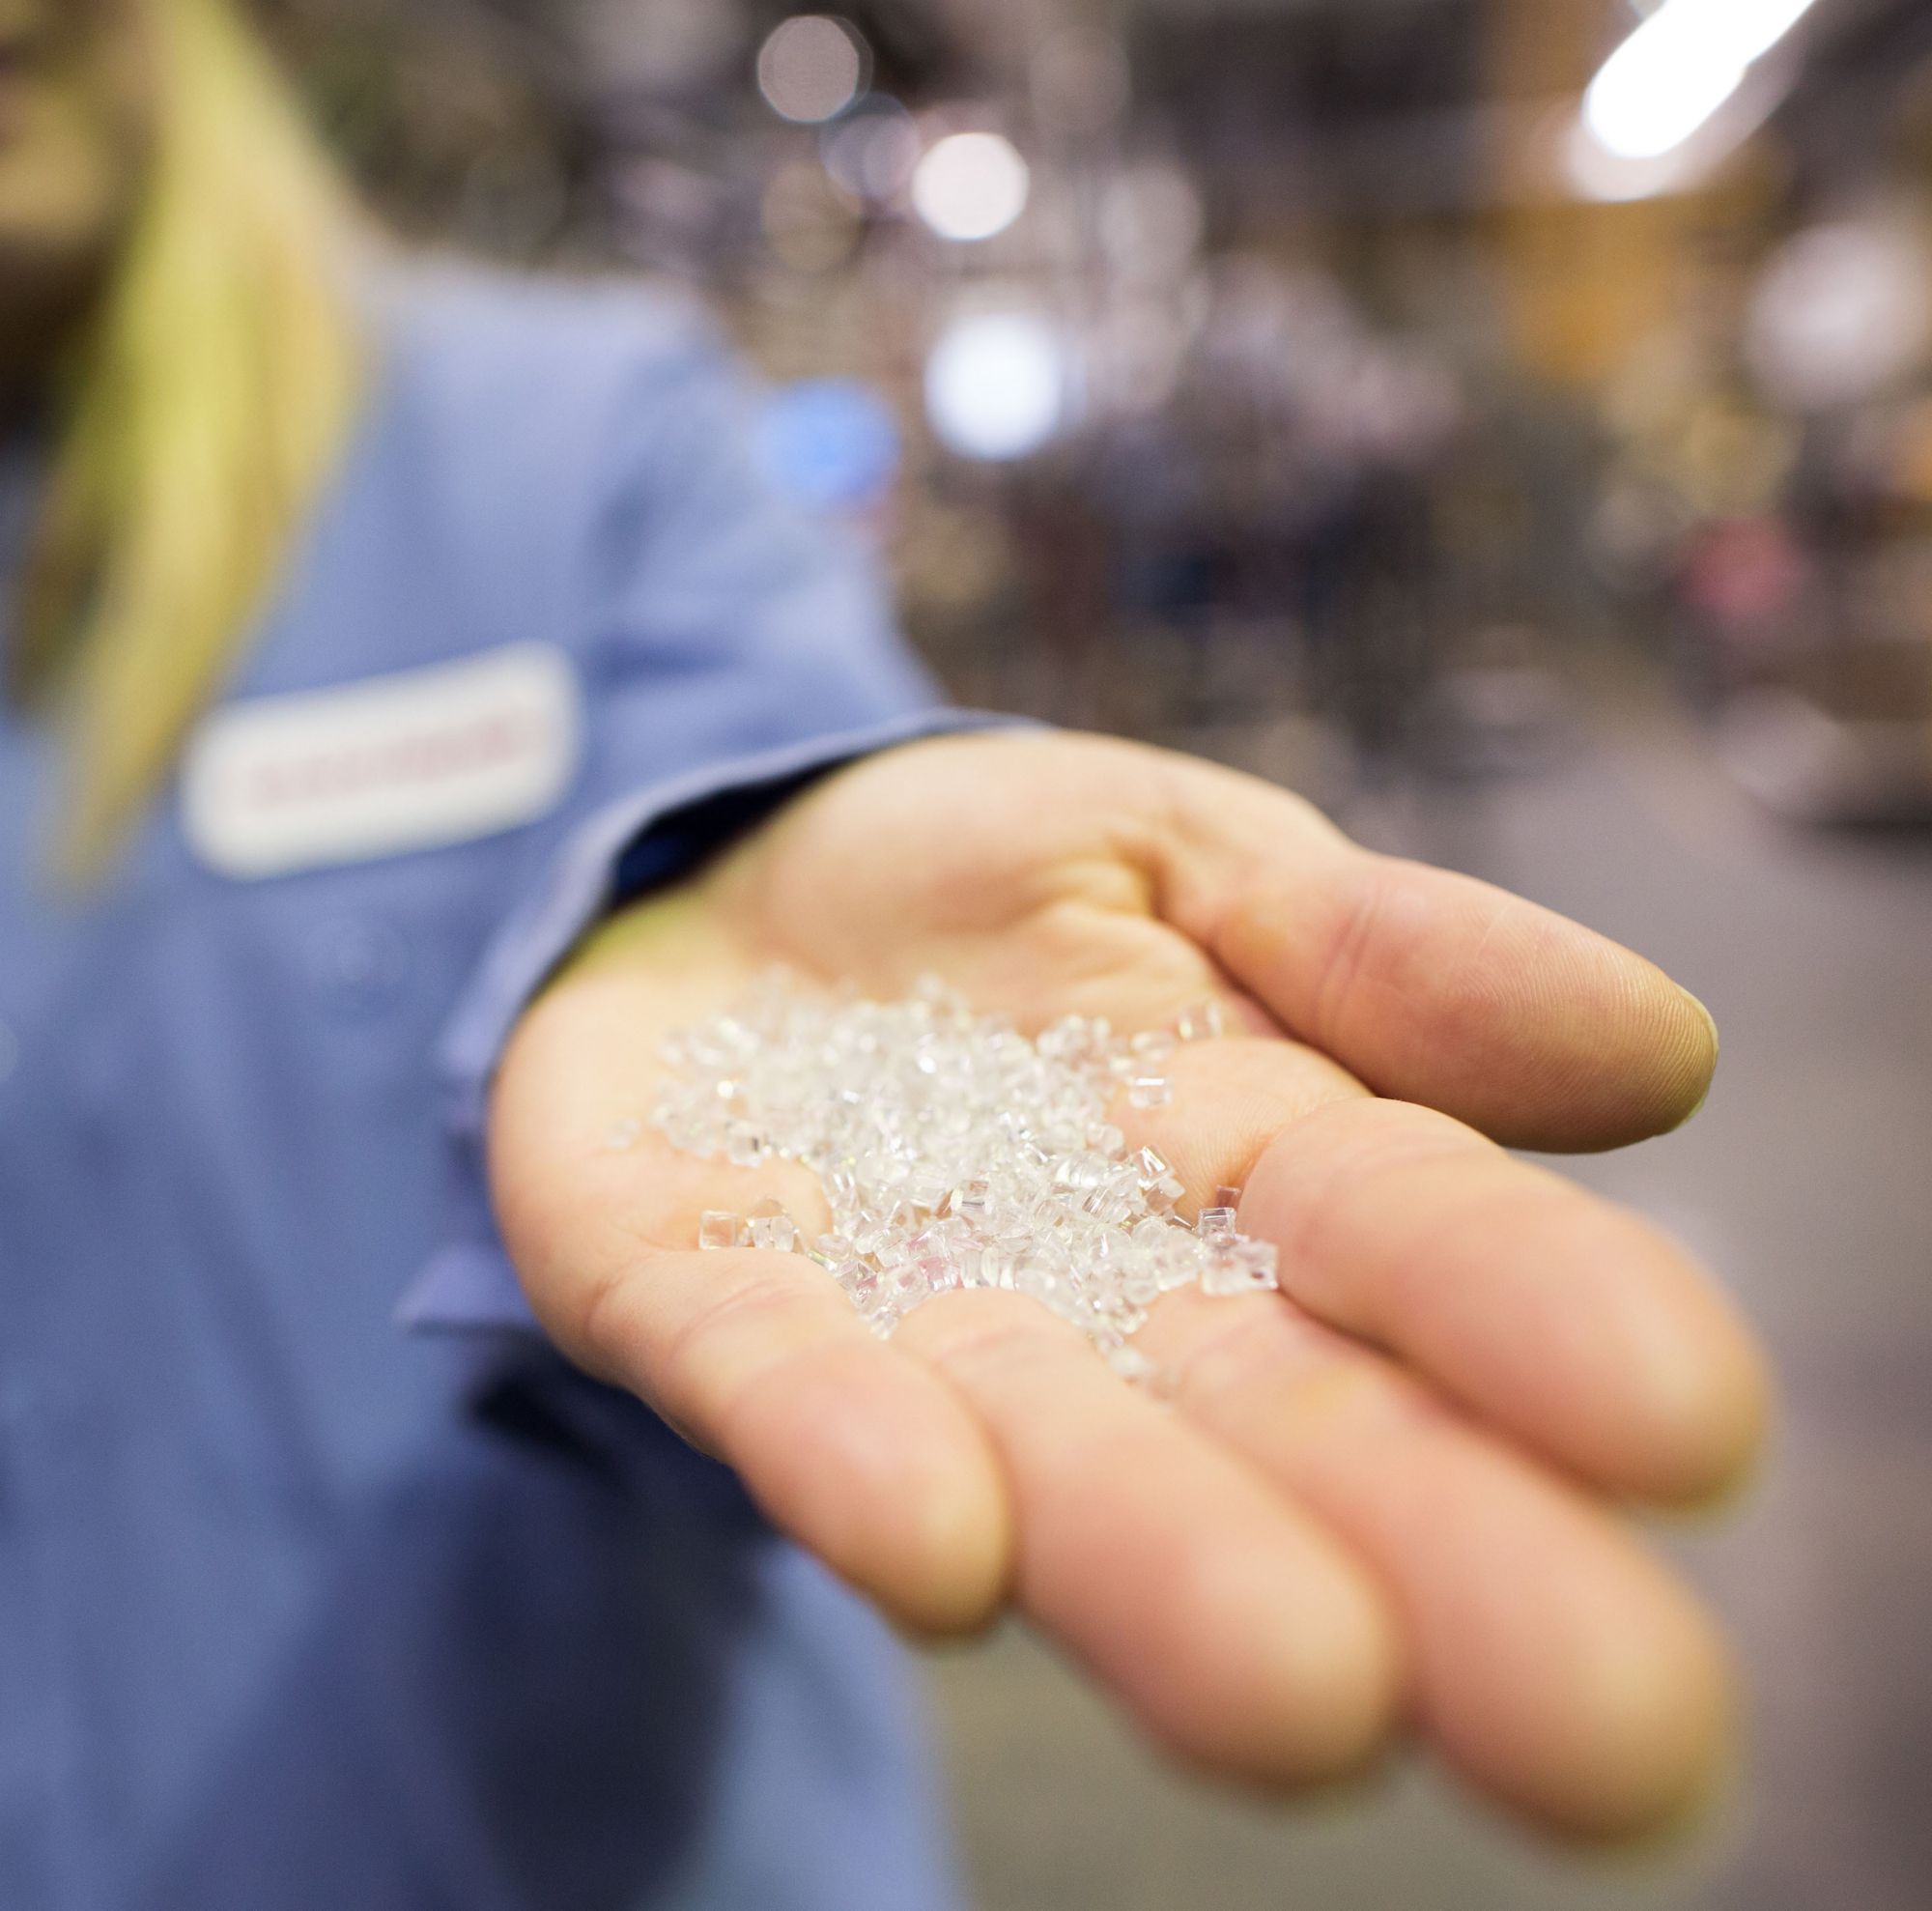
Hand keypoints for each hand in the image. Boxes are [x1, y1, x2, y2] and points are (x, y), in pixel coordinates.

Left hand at [490, 731, 1767, 1842]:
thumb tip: (1661, 1049)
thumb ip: (1382, 950)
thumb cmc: (997, 884)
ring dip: (1160, 1568)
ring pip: (1048, 1469)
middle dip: (1419, 1557)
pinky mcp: (693, 1306)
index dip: (1535, 1325)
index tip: (1676, 1422)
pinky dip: (849, 1456)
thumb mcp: (1197, 859)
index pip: (1416, 1251)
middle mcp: (1107, 1300)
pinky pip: (772, 1389)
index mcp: (1260, 1167)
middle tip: (1611, 1730)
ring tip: (1298, 1690)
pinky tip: (933, 1532)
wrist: (735, 873)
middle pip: (1274, 1438)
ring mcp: (898, 1324)